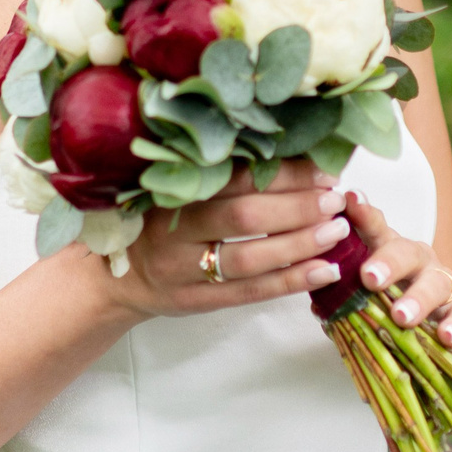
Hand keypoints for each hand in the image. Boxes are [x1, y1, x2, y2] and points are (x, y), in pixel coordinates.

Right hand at [97, 160, 352, 319]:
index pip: (235, 178)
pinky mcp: (195, 301)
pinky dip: (290, 282)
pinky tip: (325, 271)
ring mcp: (184, 270)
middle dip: (296, 207)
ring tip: (337, 232)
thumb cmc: (156, 222)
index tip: (322, 169)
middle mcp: (175, 229)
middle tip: (335, 200)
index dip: (282, 174)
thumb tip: (290, 150)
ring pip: (249, 258)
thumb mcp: (172, 189)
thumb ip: (217, 174)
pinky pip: (249, 293)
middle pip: (243, 216)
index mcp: (173, 190)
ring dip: (299, 245)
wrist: (114, 278)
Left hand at [346, 192, 451, 350]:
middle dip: (387, 262)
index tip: (349, 201)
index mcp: (388, 251)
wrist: (436, 336)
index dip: (363, 214)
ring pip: (434, 284)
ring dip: (417, 299)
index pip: (375, 228)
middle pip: (404, 252)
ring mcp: (442, 284)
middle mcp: (417, 261)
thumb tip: (315, 299)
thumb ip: (341, 296)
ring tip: (401, 317)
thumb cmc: (390, 307)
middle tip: (369, 277)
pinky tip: (445, 336)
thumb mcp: (365, 299)